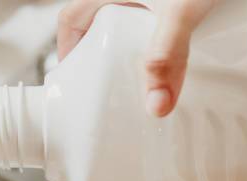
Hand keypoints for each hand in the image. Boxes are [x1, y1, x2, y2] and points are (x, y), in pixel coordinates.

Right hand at [57, 0, 217, 116]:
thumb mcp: (178, 10)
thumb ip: (168, 56)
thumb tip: (156, 104)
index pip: (70, 19)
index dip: (68, 49)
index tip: (76, 75)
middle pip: (96, 20)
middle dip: (100, 51)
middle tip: (111, 79)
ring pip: (124, 16)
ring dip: (129, 41)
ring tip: (140, 68)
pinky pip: (149, 12)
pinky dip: (153, 30)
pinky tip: (169, 44)